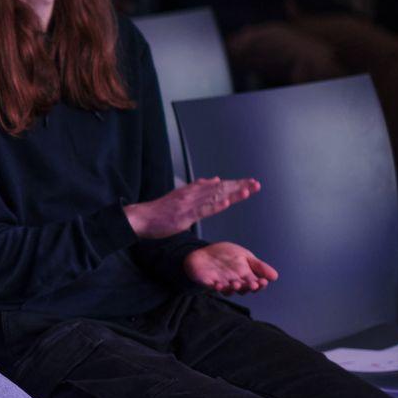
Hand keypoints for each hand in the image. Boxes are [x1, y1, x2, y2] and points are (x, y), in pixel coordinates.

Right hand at [124, 175, 259, 240]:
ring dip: (232, 194)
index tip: (250, 183)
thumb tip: (213, 180)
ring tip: (248, 190)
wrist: (141, 218)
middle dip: (239, 186)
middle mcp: (192, 194)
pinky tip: (227, 203)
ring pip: (214, 197)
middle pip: (220, 190)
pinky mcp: (184, 215)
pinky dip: (215, 206)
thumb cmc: (159, 212)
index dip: (235, 185)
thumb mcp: (180, 197)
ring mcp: (189, 204)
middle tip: (256, 184)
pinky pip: (202, 210)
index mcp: (192, 191)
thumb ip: (197, 189)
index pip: (218, 187)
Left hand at [184, 241, 279, 293]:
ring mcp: (222, 284)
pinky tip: (218, 284)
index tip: (263, 281)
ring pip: (229, 291)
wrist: (205, 252)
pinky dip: (216, 287)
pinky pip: (212, 288)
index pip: (256, 284)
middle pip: (244, 290)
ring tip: (236, 284)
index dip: (260, 285)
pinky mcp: (208, 283)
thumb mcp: (245, 256)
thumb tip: (275, 276)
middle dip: (248, 287)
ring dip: (233, 289)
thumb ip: (259, 266)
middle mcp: (235, 282)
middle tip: (252, 284)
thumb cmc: (225, 255)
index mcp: (245, 276)